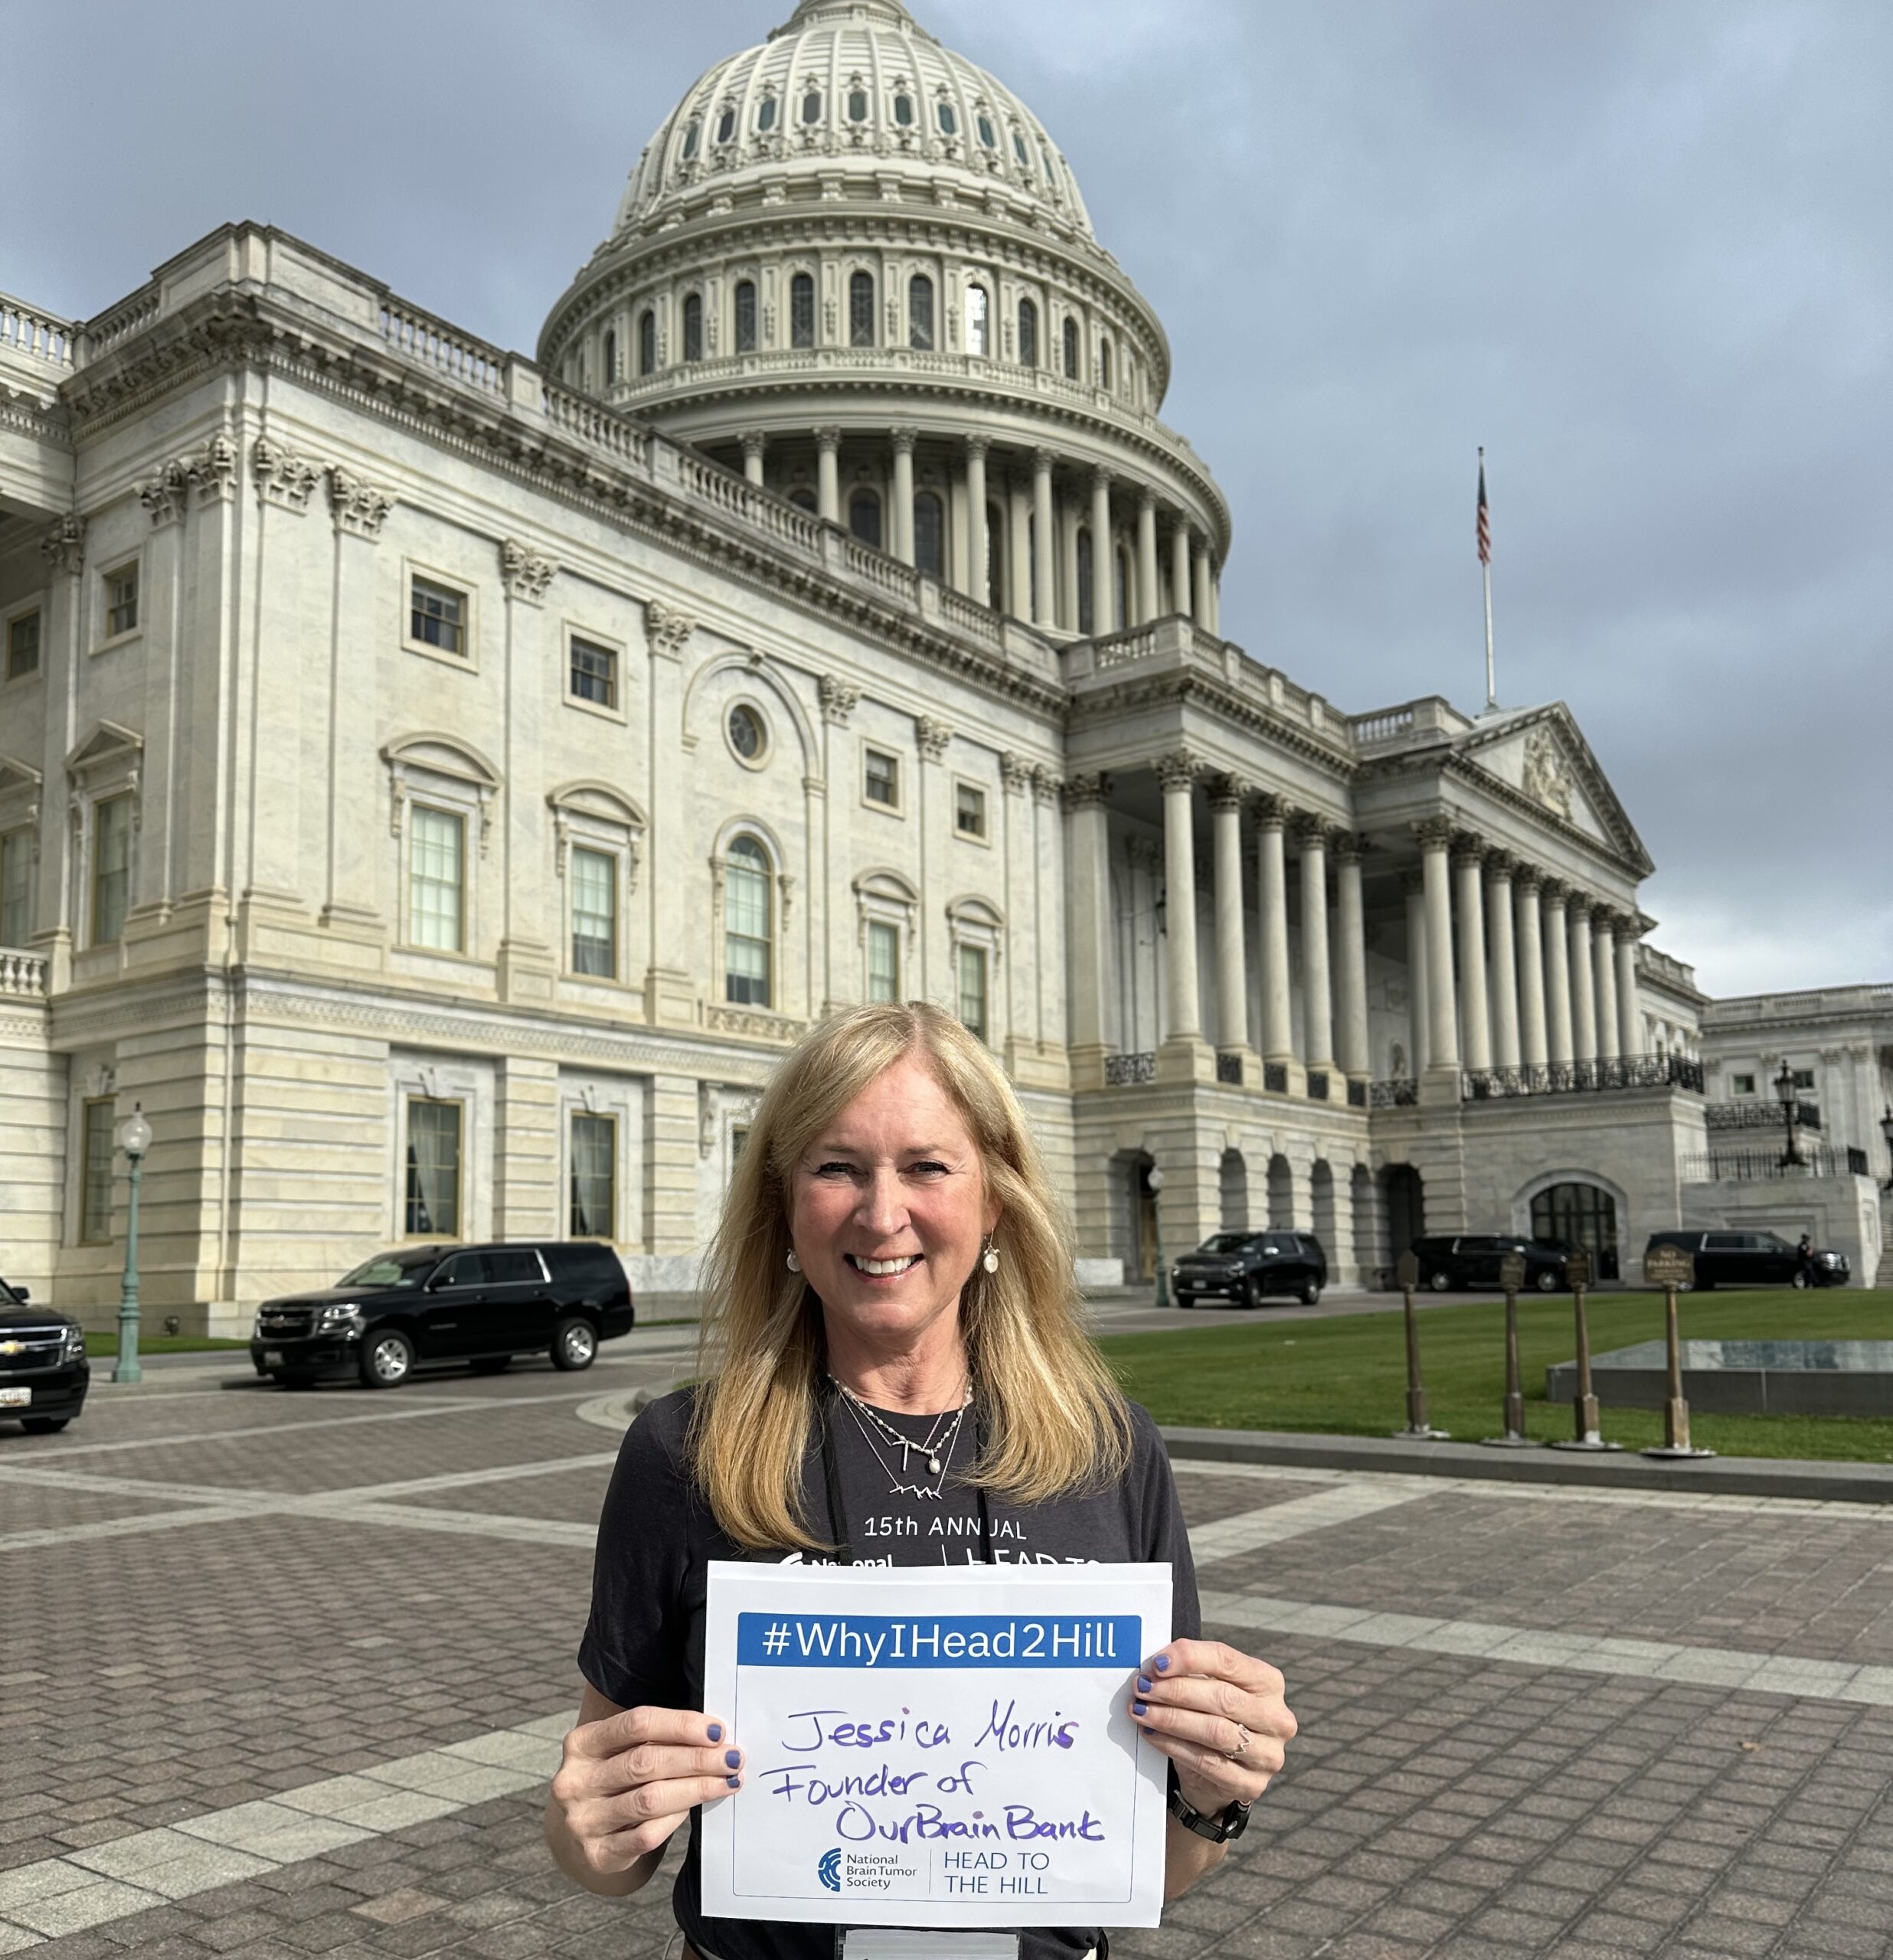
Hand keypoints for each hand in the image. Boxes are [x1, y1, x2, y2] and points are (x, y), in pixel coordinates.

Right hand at [549, 1706, 742, 1875]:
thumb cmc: (614, 1779)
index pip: (637, 1724)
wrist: (581, 1830)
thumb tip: (714, 1735)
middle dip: (696, 1759)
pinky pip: (645, 1836)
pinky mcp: (596, 1854)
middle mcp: (575, 1781)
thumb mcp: (620, 1750)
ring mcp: (582, 1820)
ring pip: (650, 1800)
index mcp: (582, 1743)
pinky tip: (695, 1808)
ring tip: (727, 1781)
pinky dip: (675, 1819)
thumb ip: (657, 1739)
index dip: (681, 1725)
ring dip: (696, 1789)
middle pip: (646, 1763)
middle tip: (732, 1758)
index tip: (717, 1731)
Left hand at [1129, 1638, 1294, 1816]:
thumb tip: (1157, 1665)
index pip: (1228, 1661)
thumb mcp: (1208, 1686)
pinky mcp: (1252, 1784)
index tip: (1157, 1663)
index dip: (1190, 1658)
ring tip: (1141, 1710)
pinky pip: (1207, 1762)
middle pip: (1222, 1697)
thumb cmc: (1212, 1715)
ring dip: (1171, 1718)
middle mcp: (1277, 1718)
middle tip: (1142, 1687)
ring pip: (1215, 1731)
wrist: (1219, 1773)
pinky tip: (1152, 1734)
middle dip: (1176, 1691)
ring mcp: (1269, 1754)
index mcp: (1269, 1683)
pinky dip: (1174, 1746)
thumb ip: (1191, 1671)